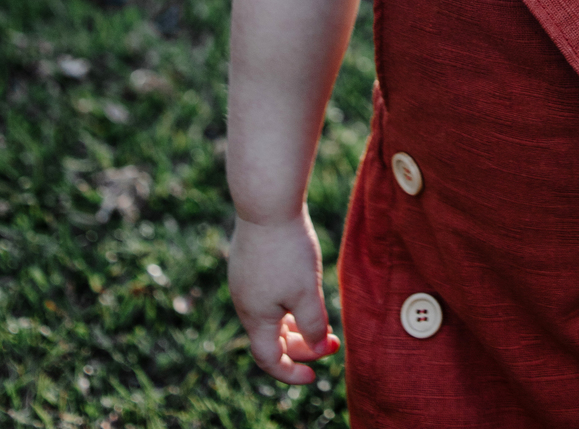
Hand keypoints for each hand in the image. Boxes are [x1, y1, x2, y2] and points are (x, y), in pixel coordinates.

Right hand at [229, 208, 340, 384]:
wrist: (267, 202)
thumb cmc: (288, 250)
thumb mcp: (306, 292)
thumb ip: (313, 325)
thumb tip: (319, 348)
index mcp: (256, 317)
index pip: (269, 360)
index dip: (291, 373)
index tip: (315, 377)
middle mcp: (245, 302)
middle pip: (273, 339)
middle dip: (304, 345)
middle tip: (334, 342)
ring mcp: (245, 280)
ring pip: (272, 316)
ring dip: (297, 324)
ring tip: (324, 320)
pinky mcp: (250, 260)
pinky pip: (268, 294)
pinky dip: (288, 303)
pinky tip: (306, 289)